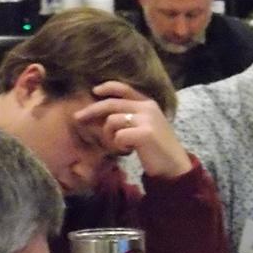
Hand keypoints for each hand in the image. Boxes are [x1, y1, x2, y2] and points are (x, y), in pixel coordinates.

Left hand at [73, 81, 191, 177]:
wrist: (174, 165)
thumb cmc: (157, 148)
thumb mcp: (146, 125)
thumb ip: (130, 116)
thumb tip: (102, 113)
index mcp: (148, 104)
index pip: (124, 89)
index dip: (107, 87)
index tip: (94, 91)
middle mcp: (148, 108)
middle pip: (111, 104)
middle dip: (91, 111)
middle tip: (77, 118)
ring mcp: (147, 120)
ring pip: (112, 121)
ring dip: (109, 136)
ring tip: (120, 145)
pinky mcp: (145, 133)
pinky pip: (118, 136)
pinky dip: (118, 146)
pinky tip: (128, 151)